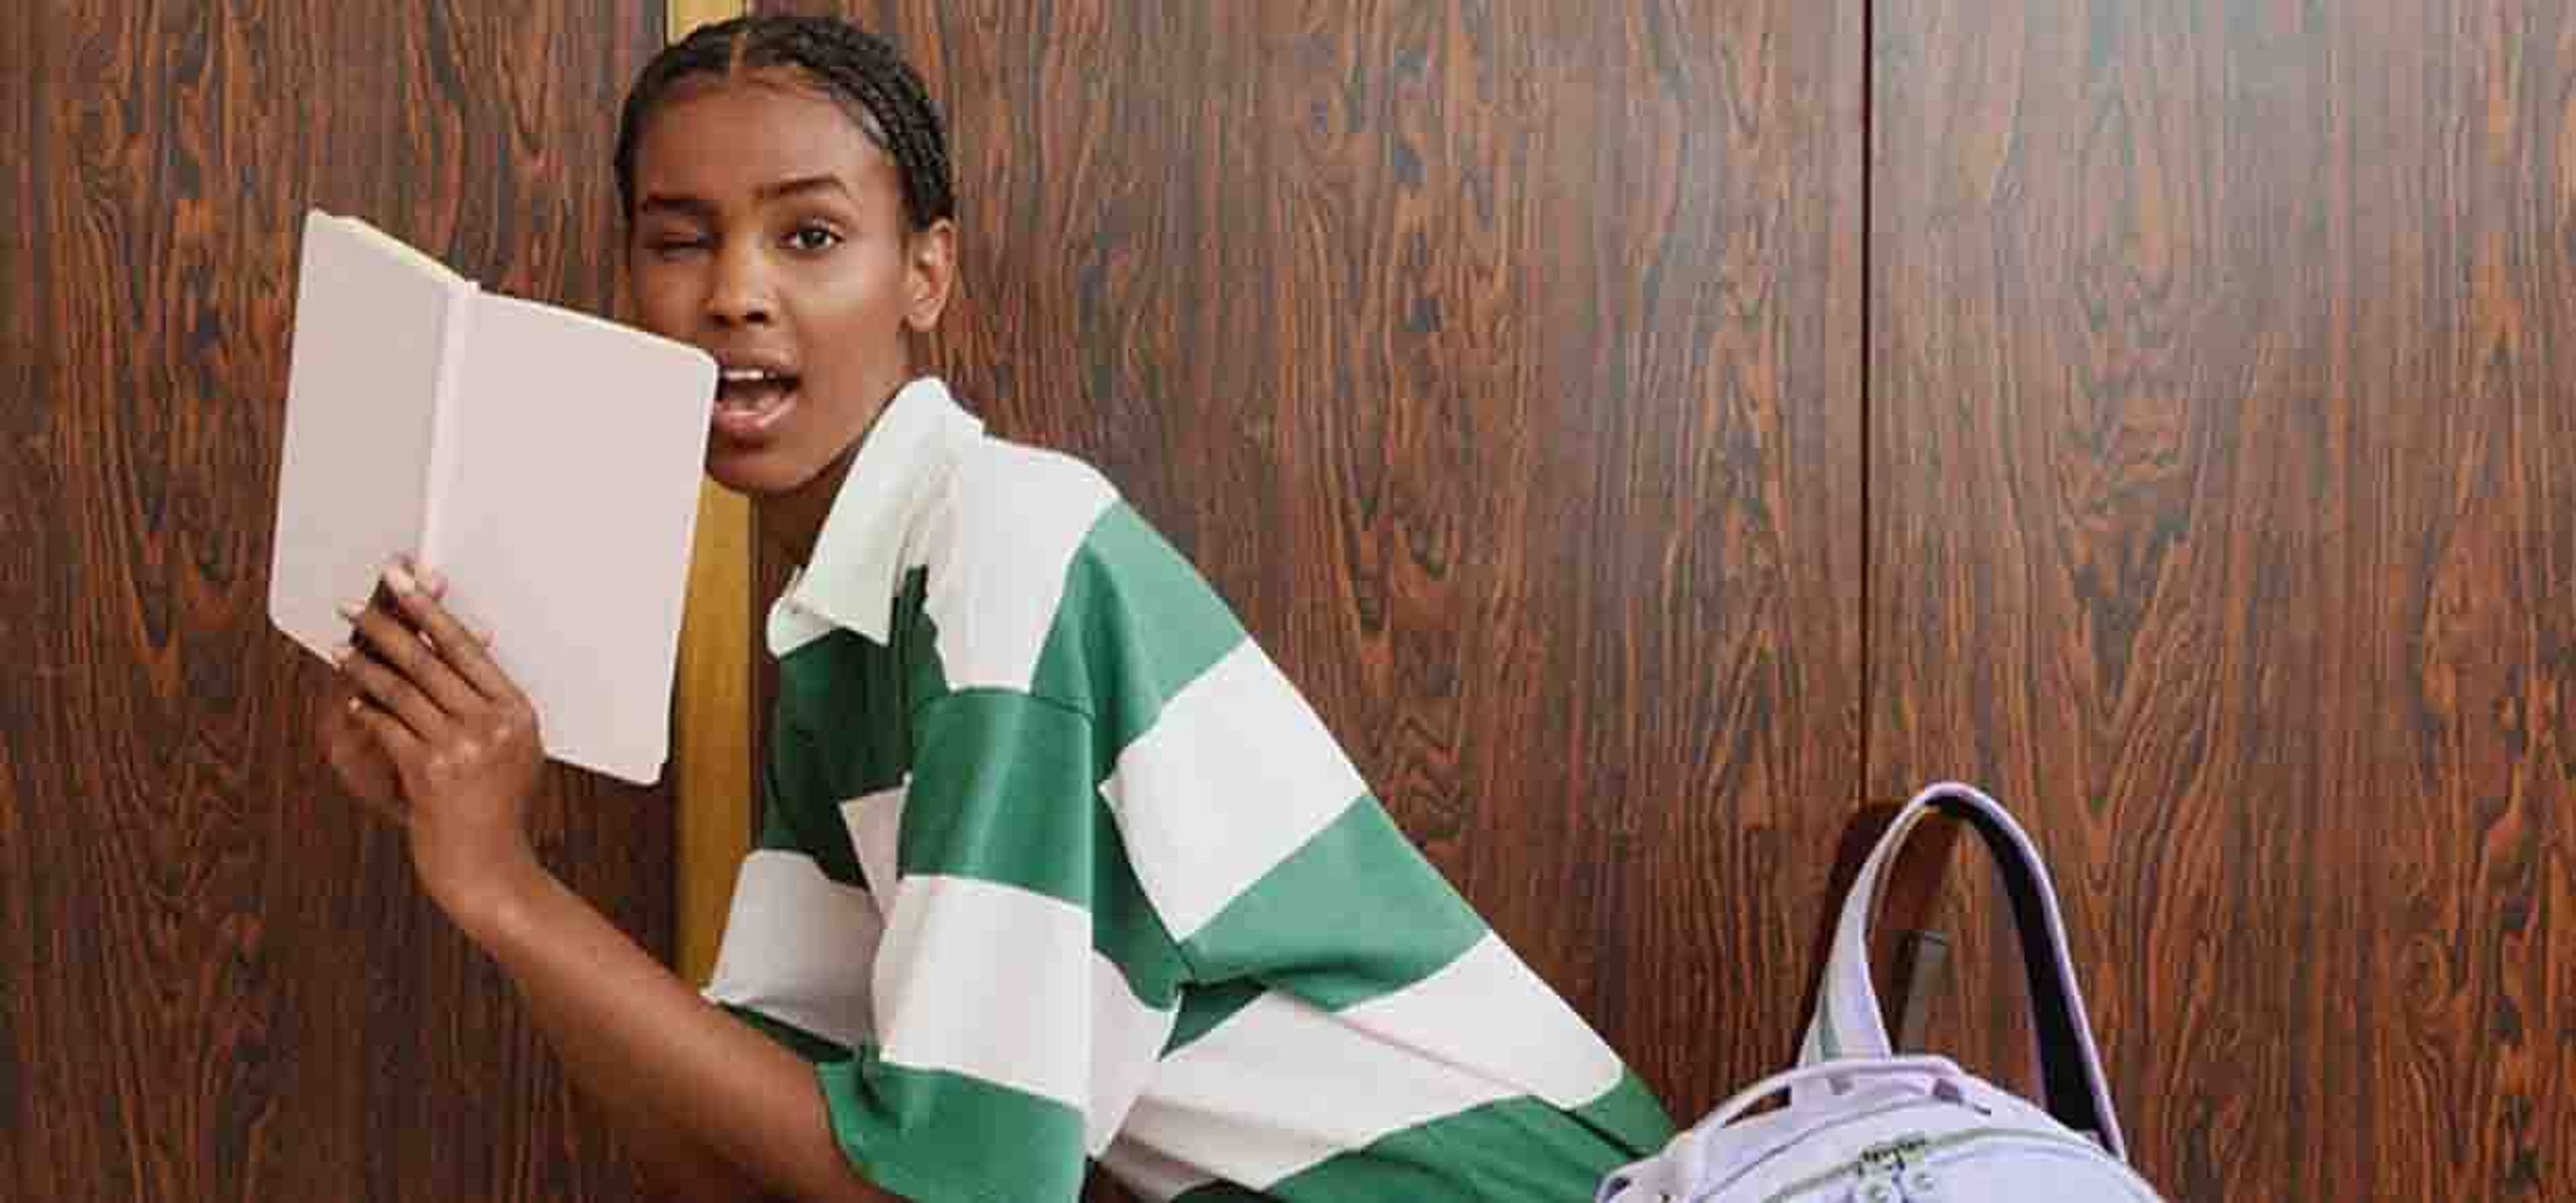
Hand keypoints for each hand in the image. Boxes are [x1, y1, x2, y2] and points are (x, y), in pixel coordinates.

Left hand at [333, 556, 548, 929]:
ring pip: (402, 688)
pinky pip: (387, 726)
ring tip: (342, 645)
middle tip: (356, 603)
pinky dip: (364, 710)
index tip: (404, 580)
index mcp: (519, 713)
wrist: (489, 869)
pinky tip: (351, 698)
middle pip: (430, 659)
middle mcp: (495, 725)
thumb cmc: (495, 813)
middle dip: (387, 625)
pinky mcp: (430, 771)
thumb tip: (468, 643)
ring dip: (364, 664)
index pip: (468, 647)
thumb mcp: (512, 752)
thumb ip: (489, 705)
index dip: (430, 609)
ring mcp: (463, 748)